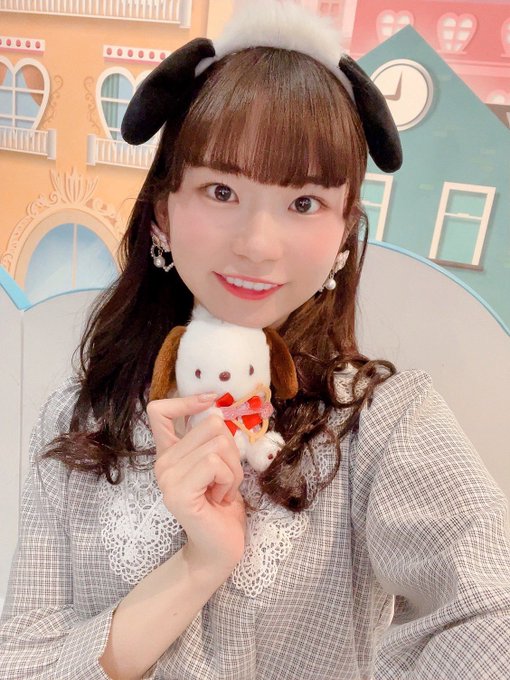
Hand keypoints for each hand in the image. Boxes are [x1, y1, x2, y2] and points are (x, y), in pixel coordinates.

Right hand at [147, 394, 246, 574]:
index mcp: (169, 453)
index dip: (186, 400)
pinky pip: (215, 463)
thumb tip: (218, 411)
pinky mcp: (178, 492)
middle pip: (210, 423)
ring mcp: (167, 477)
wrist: (220, 548)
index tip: (211, 400)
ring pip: (218, 443)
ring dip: (233, 469)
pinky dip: (229, 479)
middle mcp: (162, 463)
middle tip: (224, 479)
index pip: (159, 411)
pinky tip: (220, 499)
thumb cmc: (223, 505)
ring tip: (223, 491)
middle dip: (232, 450)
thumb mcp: (221, 464)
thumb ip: (213, 439)